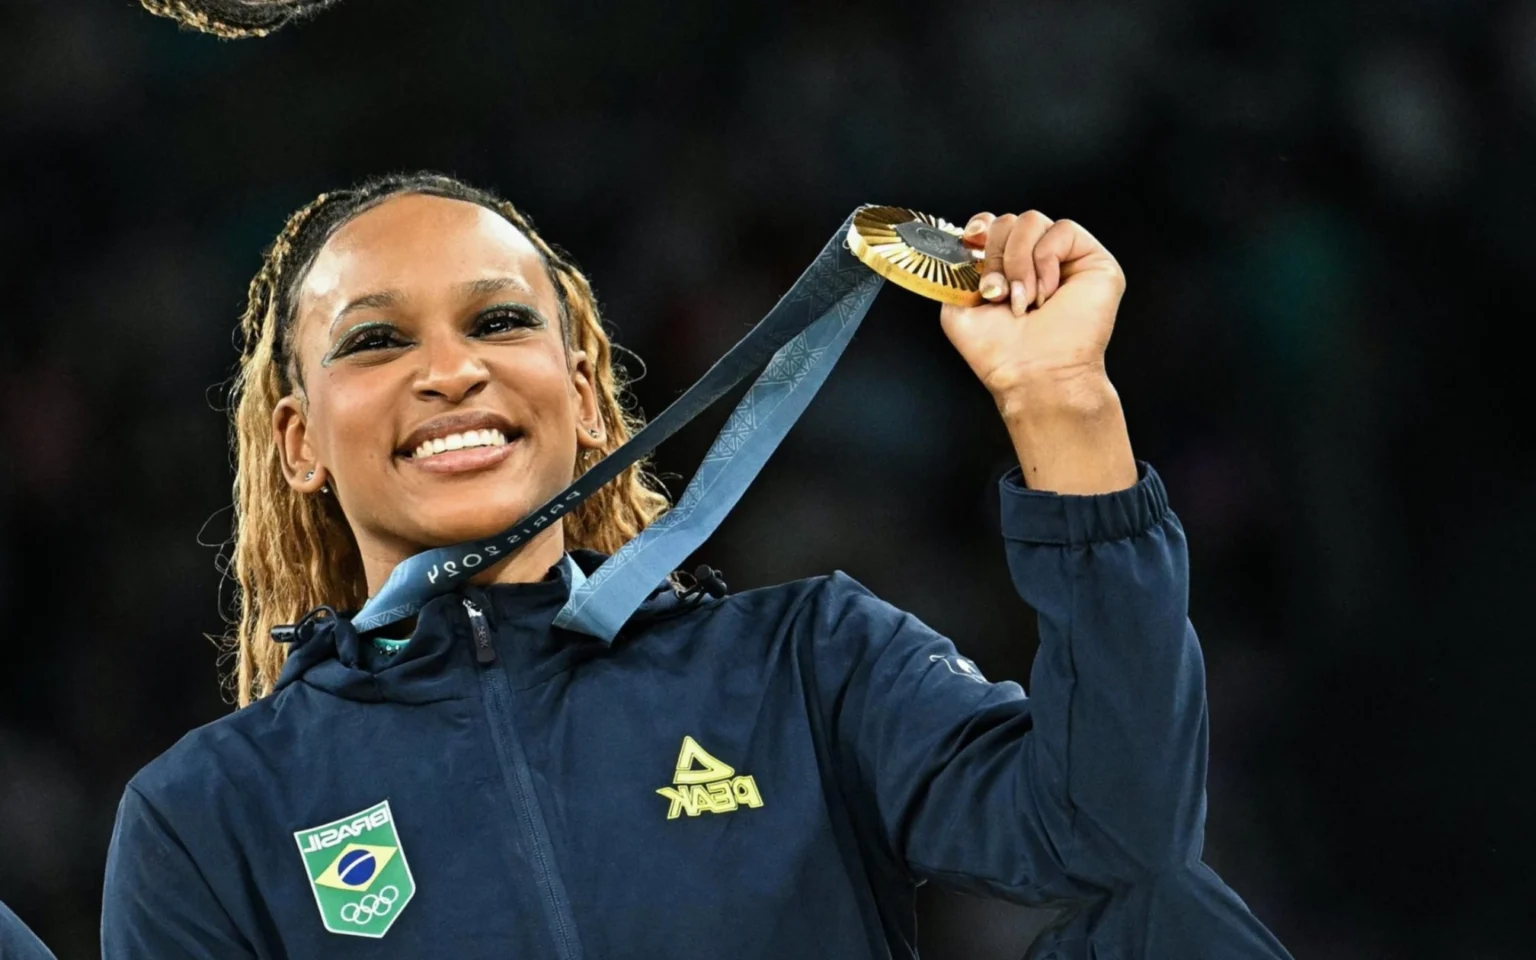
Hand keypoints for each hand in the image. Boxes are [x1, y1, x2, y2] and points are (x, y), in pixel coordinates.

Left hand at [939, 211, 1125, 403]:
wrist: (1032, 374)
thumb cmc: (1000, 352)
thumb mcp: (958, 308)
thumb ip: (956, 271)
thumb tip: (963, 242)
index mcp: (1007, 269)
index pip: (993, 224)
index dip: (981, 226)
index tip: (971, 241)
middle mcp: (1036, 261)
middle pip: (1009, 220)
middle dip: (997, 256)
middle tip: (1000, 294)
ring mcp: (1065, 259)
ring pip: (1032, 220)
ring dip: (1019, 262)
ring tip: (1025, 300)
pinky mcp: (1093, 260)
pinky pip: (1062, 229)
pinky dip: (1046, 260)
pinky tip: (1047, 293)